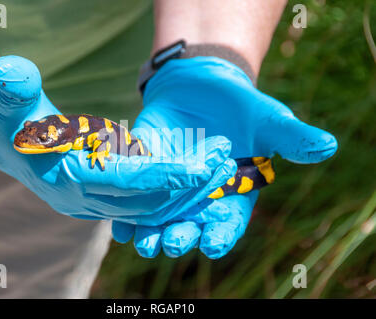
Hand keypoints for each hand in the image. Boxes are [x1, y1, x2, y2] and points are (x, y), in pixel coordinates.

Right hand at [0, 56, 235, 224]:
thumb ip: (7, 87)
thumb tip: (12, 74)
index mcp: (63, 178)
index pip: (123, 181)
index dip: (163, 174)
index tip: (203, 166)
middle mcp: (82, 198)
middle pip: (146, 200)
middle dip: (187, 185)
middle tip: (226, 162)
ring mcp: (92, 200)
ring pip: (150, 205)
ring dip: (185, 189)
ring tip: (221, 165)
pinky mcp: (101, 193)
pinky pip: (143, 199)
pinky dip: (170, 187)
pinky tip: (196, 169)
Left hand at [112, 57, 336, 257]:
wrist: (203, 86)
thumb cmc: (241, 107)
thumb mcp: (267, 120)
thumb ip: (290, 137)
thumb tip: (327, 147)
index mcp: (232, 195)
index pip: (227, 223)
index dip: (221, 234)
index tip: (212, 243)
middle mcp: (199, 200)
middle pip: (189, 228)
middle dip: (179, 237)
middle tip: (169, 242)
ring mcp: (170, 190)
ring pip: (158, 220)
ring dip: (148, 233)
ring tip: (141, 240)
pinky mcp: (147, 174)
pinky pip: (134, 197)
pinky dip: (125, 211)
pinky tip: (117, 221)